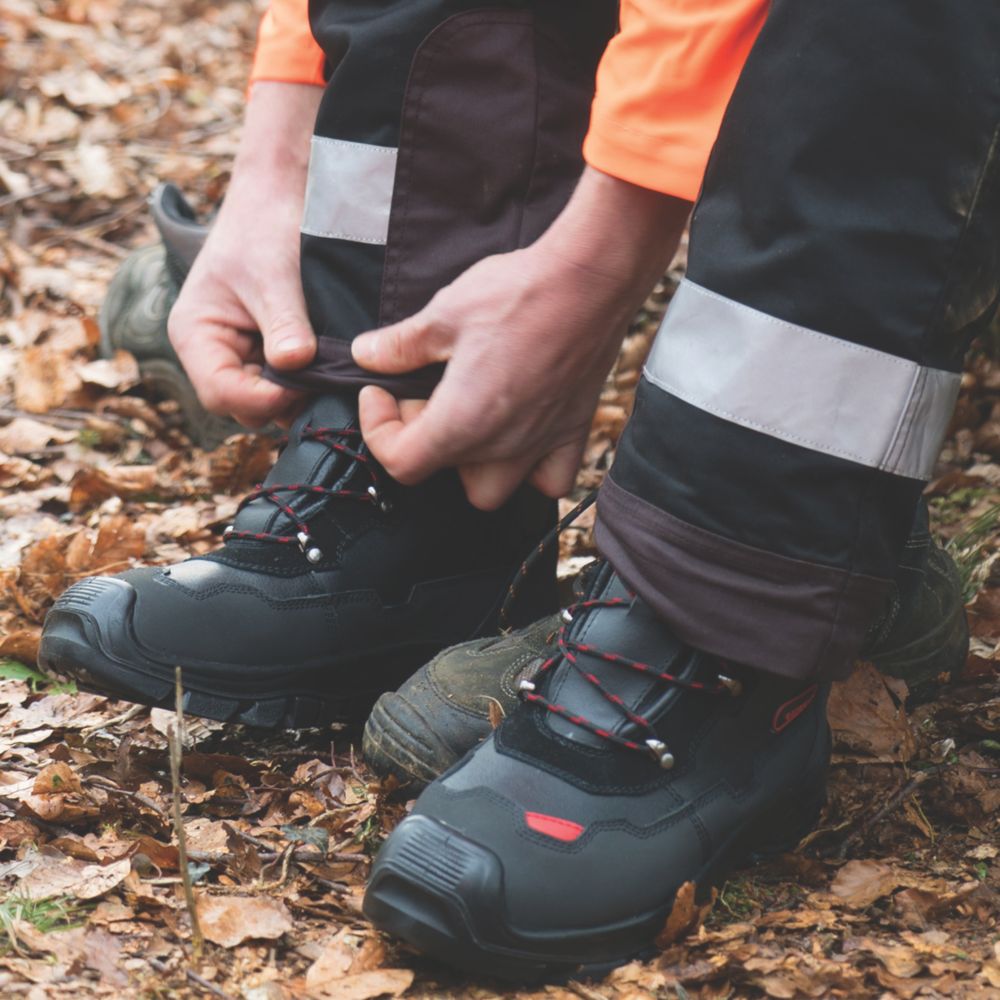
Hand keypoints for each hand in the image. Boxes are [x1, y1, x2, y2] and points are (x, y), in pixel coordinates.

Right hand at [167, 83, 320, 427]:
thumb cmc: (265, 227)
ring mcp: (242, 357)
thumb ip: (283, 323)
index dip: (261, 399)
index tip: (303, 386)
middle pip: (244, 406)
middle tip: (327, 383)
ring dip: (300, 395)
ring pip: (269, 401)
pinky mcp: (268, 356)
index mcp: (195, 334)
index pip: (220, 393)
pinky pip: (286, 385)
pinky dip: (308, 383)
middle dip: (283, 400)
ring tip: (332, 374)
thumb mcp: (274, 275)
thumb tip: (294, 364)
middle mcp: (212, 353)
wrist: (280, 199)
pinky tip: (332, 367)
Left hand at [352, 169, 690, 508]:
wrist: (591, 279)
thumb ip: (400, 345)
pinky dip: (530, 471)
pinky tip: (519, 435)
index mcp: (463, 422)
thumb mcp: (444, 312)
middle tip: (421, 389)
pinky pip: (549, 480)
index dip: (378, 431)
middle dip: (420, 436)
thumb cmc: (520, 293)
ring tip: (466, 415)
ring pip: (490, 488)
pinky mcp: (572, 432)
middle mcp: (502, 446)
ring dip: (467, 463)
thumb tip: (367, 355)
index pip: (401, 462)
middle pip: (442, 472)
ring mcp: (540, 444)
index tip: (379, 393)